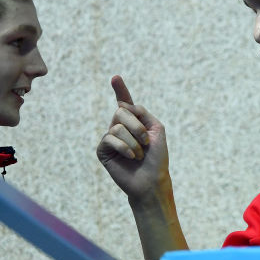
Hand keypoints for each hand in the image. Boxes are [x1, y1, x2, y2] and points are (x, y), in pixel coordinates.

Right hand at [96, 76, 169, 203]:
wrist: (152, 181)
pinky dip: (124, 147)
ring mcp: (110, 139)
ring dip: (134, 141)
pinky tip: (131, 157)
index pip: (125, 104)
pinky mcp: (102, 151)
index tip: (115, 77)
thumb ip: (142, 113)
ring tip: (139, 154)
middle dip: (137, 126)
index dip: (120, 90)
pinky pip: (109, 138)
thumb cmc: (157, 158)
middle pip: (121, 112)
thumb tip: (122, 106)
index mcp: (135, 123)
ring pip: (117, 126)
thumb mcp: (156, 129)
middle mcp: (120, 128)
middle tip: (146, 141)